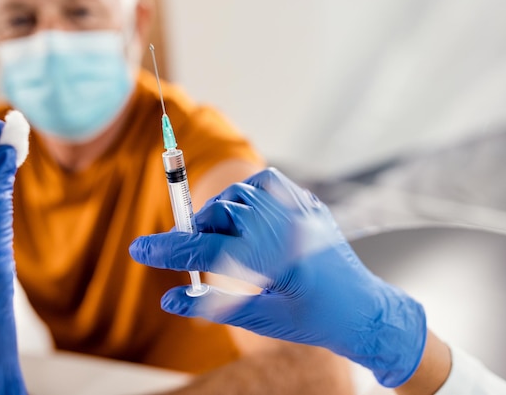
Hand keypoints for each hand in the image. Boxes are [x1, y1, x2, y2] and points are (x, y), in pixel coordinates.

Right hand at [130, 168, 426, 386]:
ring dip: (219, 212)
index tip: (140, 249)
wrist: (365, 310)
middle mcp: (289, 226)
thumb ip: (213, 307)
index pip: (208, 248)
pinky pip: (268, 182)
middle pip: (222, 212)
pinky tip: (244, 214)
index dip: (169, 249)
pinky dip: (247, 192)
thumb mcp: (262, 320)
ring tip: (216, 238)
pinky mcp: (308, 203)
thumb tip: (169, 300)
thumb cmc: (316, 321)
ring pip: (241, 193)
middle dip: (196, 231)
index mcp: (276, 259)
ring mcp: (301, 210)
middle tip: (184, 251)